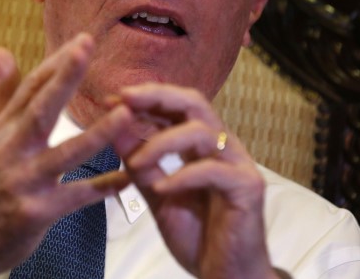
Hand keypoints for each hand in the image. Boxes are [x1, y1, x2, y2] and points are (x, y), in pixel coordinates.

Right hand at [0, 33, 132, 278]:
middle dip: (65, 77)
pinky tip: (128, 177)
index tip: (83, 39)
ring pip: (65, 153)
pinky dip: (103, 188)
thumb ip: (1, 95)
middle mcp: (10, 151)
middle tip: (87, 48)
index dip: (56, 62)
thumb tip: (0, 51)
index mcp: (3, 130)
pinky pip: (76, 198)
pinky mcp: (35, 213)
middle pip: (41, 108)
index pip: (30, 88)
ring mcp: (22, 182)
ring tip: (126, 114)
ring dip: (98, 134)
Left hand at [112, 83, 276, 278]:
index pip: (177, 107)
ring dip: (162, 142)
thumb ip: (140, 165)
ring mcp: (239, 165)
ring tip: (136, 161)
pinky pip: (212, 170)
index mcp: (204, 146)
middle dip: (156, 97)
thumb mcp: (158, 196)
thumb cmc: (198, 237)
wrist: (226, 277)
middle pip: (194, 103)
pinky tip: (161, 188)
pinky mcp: (248, 187)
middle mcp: (224, 147)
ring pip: (201, 132)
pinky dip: (182, 176)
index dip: (145, 99)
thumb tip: (115, 130)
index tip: (111, 99)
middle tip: (123, 100)